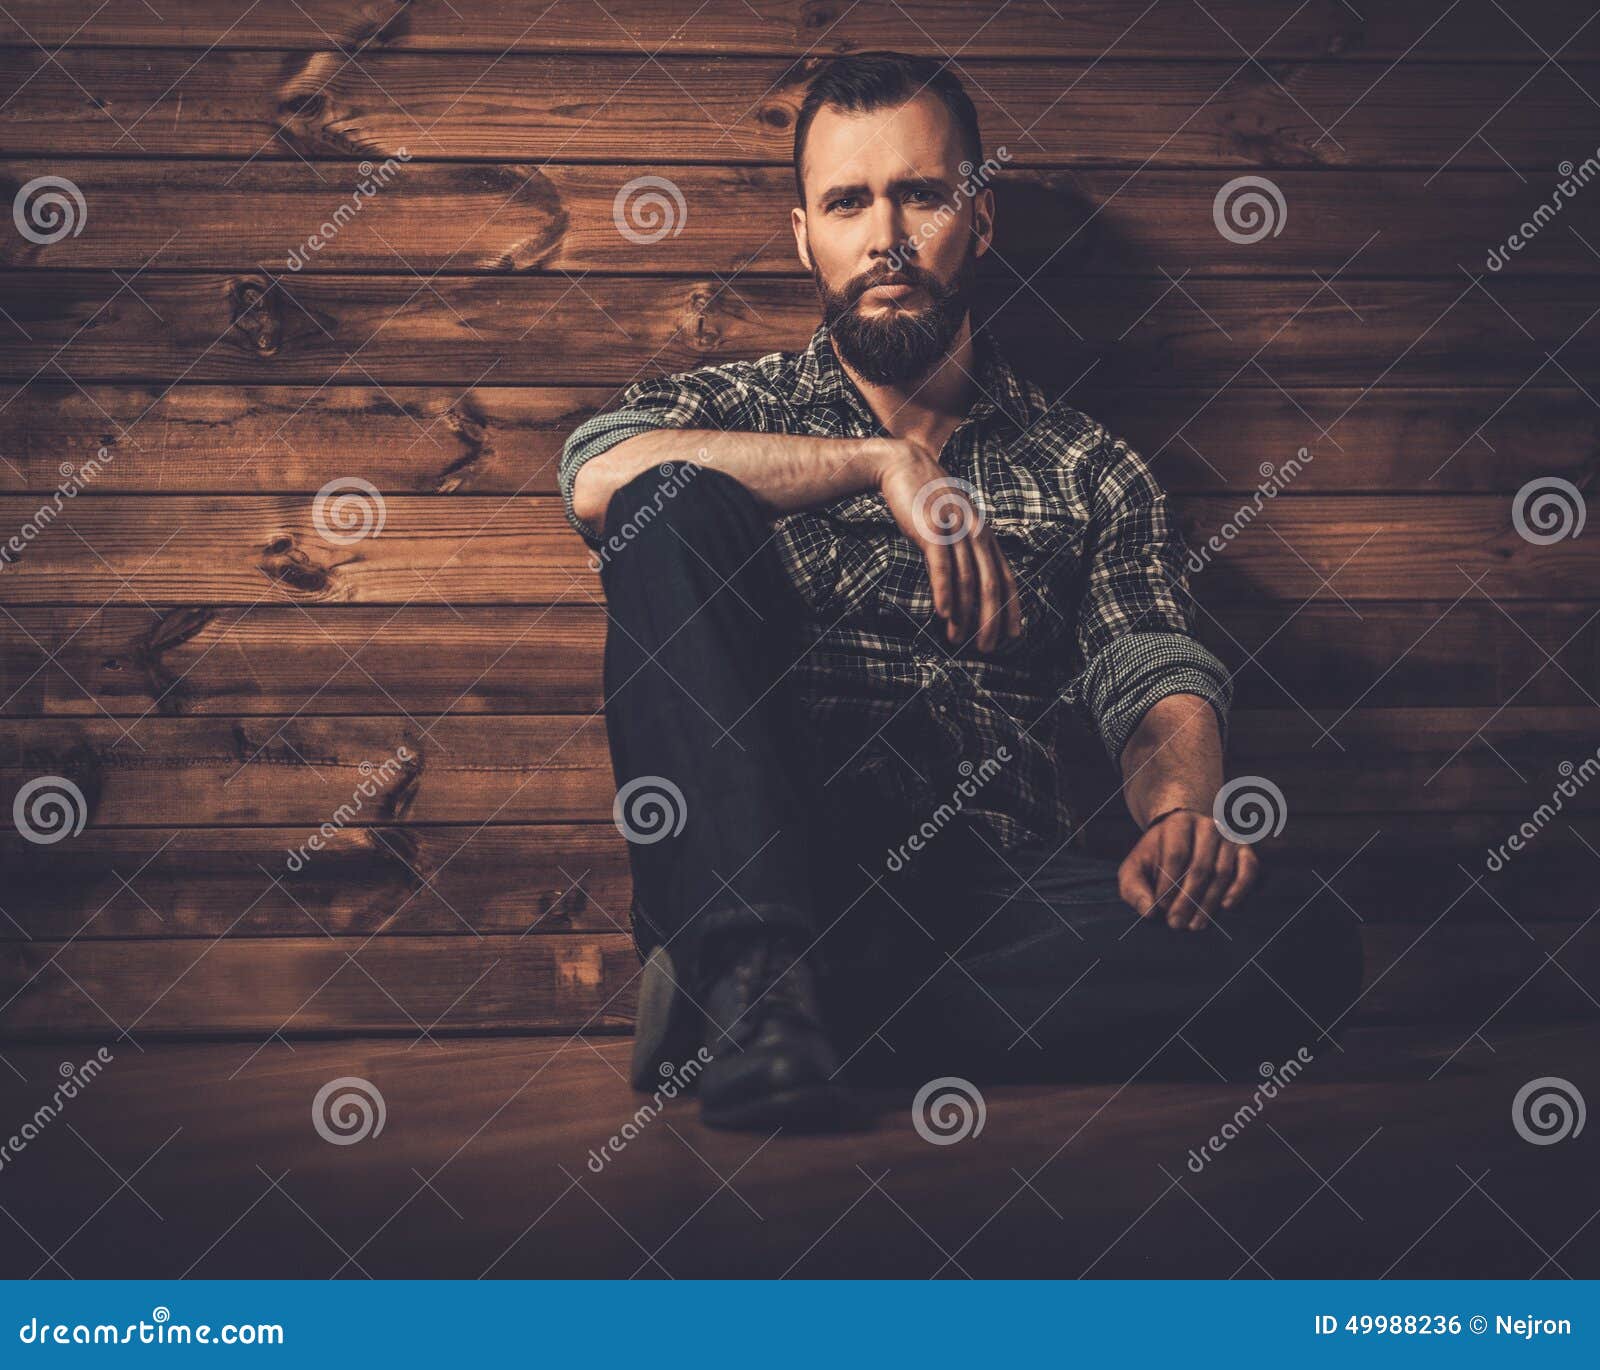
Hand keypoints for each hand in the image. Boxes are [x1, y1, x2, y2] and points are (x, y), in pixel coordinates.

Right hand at [874, 438, 1021, 653]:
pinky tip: (943, 614)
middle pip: (991, 584)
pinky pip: (942, 565)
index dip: (1011, 609)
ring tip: (957, 641)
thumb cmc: (927, 499)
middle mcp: (976, 533)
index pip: (1006, 577)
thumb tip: (968, 581)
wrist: (903, 465)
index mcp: (984, 535)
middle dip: (991, 620)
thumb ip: (965, 548)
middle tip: (986, 648)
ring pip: (967, 579)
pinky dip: (944, 591)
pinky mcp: (932, 529)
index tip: (1011, 636)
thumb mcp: (954, 522)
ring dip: (964, 614)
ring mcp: (955, 530)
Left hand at [1117, 808, 1259, 930]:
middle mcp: (1208, 826)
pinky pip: (1250, 870)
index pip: (1176, 854)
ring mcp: (1229, 838)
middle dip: (1187, 900)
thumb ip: (1133, 889)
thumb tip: (1149, 912)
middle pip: (1200, 866)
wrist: (1182, 838)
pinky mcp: (1246, 851)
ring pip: (1222, 872)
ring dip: (1209, 903)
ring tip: (1195, 925)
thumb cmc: (1157, 857)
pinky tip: (1226, 907)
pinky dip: (1240, 889)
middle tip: (1177, 924)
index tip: (1161, 909)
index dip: (1169, 884)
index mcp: (1178, 824)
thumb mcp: (1136, 868)